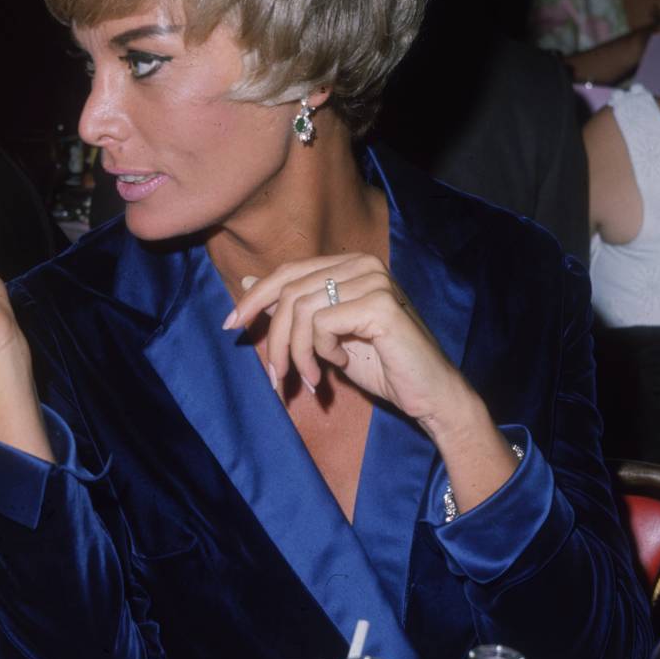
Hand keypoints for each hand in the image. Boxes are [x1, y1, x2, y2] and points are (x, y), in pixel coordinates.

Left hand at [225, 254, 464, 420]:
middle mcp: (362, 264)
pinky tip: (341, 364)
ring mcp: (373, 280)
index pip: (289, 272)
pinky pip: (321, 323)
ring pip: (301, 309)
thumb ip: (294, 308)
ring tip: (308, 378)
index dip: (254, 297)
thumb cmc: (382, 366)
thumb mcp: (327, 336)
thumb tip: (248, 283)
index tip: (231, 325)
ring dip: (296, 353)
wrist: (429, 394)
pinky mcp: (379, 304)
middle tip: (276, 376)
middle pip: (289, 290)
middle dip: (274, 338)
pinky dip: (321, 352)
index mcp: (350, 265)